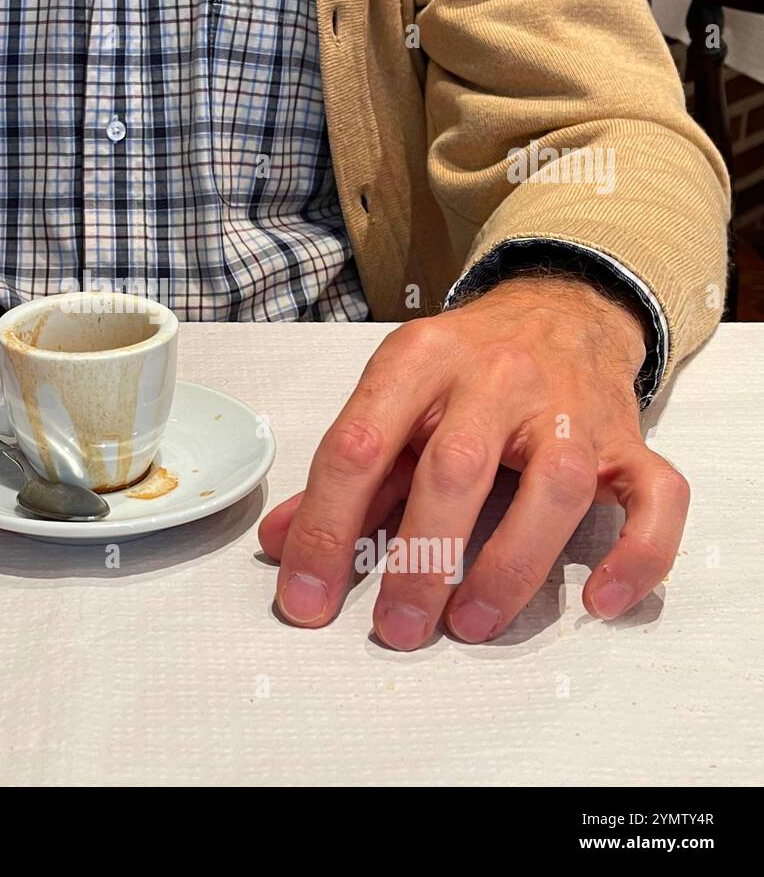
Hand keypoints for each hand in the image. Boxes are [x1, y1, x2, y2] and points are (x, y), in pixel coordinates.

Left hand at [258, 276, 688, 648]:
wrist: (557, 308)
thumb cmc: (462, 367)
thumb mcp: (392, 397)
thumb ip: (344, 472)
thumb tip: (280, 542)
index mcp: (418, 360)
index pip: (359, 445)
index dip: (326, 528)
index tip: (307, 597)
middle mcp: (495, 377)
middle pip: (454, 470)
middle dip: (418, 560)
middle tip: (394, 629)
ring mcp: (570, 408)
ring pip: (556, 487)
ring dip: (510, 567)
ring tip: (468, 625)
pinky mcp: (629, 439)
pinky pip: (656, 497)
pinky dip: (637, 555)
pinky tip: (597, 603)